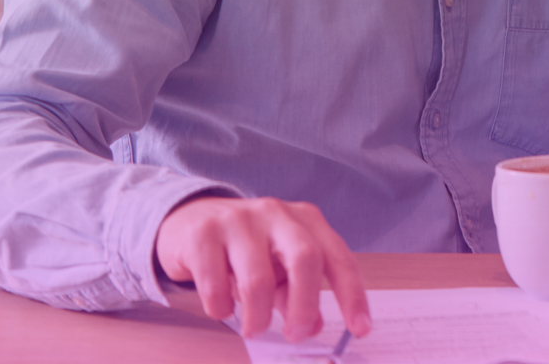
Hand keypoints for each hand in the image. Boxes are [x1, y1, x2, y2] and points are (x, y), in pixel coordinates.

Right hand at [155, 195, 370, 340]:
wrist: (187, 221)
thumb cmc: (243, 249)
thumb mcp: (276, 267)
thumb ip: (296, 291)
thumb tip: (316, 325)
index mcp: (304, 220)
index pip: (338, 257)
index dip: (352, 294)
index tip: (360, 328)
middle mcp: (276, 213)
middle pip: (305, 259)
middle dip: (304, 305)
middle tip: (296, 334)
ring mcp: (238, 219)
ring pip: (258, 278)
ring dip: (258, 316)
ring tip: (254, 329)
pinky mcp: (203, 234)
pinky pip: (216, 284)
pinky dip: (221, 308)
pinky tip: (221, 308)